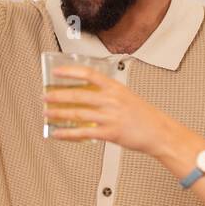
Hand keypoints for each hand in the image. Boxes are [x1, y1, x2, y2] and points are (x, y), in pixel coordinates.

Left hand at [41, 67, 174, 153]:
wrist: (160, 132)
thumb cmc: (144, 116)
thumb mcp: (127, 97)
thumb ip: (108, 95)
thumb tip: (87, 94)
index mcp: (115, 88)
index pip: (89, 74)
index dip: (70, 72)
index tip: (57, 72)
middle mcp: (111, 100)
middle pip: (79, 95)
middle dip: (58, 95)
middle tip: (45, 96)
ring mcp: (110, 116)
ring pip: (78, 113)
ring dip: (59, 113)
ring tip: (46, 114)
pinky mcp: (110, 133)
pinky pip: (83, 133)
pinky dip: (67, 133)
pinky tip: (57, 133)